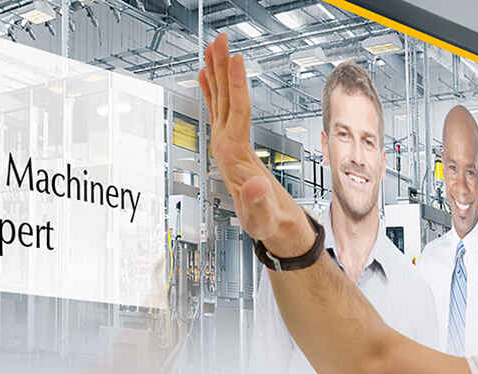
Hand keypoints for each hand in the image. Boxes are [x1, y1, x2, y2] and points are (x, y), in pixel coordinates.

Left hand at [196, 32, 312, 252]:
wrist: (269, 228)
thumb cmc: (268, 222)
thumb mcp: (264, 216)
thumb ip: (256, 201)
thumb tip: (252, 184)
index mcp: (234, 157)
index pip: (235, 112)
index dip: (235, 86)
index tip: (234, 61)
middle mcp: (225, 146)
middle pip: (221, 100)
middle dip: (219, 68)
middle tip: (219, 40)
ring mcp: (226, 144)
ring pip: (218, 101)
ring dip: (216, 73)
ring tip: (215, 48)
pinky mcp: (231, 144)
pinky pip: (220, 111)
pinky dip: (214, 91)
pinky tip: (208, 77)